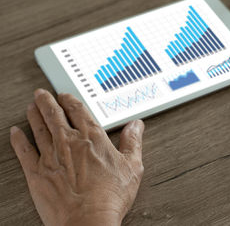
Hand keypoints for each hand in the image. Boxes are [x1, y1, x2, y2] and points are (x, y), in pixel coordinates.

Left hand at [10, 89, 143, 225]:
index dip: (69, 100)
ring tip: (31, 106)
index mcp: (92, 137)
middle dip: (47, 101)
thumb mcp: (132, 166)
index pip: (77, 110)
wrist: (88, 220)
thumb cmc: (110, 196)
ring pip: (38, 128)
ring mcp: (50, 156)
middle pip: (54, 114)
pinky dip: (18, 139)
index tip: (65, 96)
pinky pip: (23, 151)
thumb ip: (132, 142)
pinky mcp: (37, 173)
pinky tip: (15, 132)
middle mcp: (69, 142)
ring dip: (33, 114)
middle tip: (42, 93)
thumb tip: (136, 126)